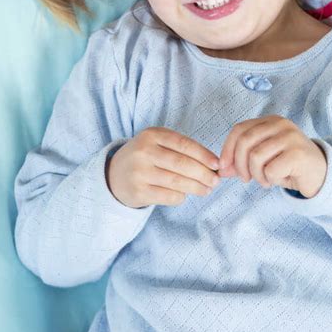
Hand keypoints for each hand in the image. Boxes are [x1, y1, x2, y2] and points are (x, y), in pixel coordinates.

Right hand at [106, 127, 220, 207]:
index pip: (184, 144)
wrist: (114, 174)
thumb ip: (181, 148)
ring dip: (197, 187)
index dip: (204, 155)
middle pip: (182, 164)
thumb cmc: (146, 156)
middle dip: (203, 174)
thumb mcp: (158, 143)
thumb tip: (213, 164)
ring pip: (177, 182)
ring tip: (207, 189)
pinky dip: (181, 196)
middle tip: (216, 181)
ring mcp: (140, 172)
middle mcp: (144, 152)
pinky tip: (185, 194)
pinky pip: (169, 196)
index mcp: (152, 135)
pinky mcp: (139, 192)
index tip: (217, 164)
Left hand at [217, 115, 327, 198]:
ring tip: (266, 180)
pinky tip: (278, 180)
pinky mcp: (298, 153)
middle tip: (246, 179)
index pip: (239, 130)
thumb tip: (221, 170)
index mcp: (269, 121)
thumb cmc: (288, 165)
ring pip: (256, 157)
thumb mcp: (263, 159)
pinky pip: (270, 170)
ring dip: (257, 175)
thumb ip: (242, 160)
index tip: (224, 168)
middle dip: (239, 165)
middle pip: (244, 142)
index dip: (227, 149)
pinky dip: (270, 179)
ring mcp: (290, 137)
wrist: (320, 173)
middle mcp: (280, 124)